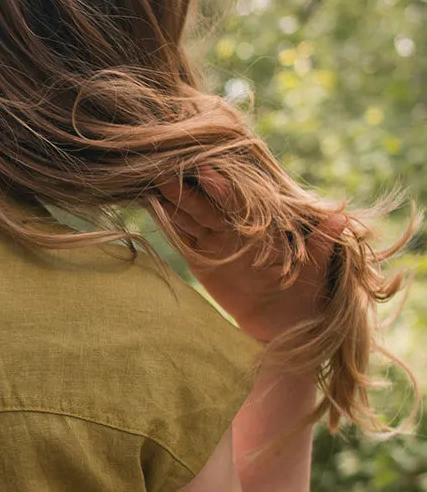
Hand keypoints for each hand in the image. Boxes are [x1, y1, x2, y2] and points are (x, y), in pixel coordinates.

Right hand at [147, 167, 346, 345]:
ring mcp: (216, 238)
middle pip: (208, 201)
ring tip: (151, 179)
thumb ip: (324, 243)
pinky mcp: (200, 255)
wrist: (283, 323)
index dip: (225, 188)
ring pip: (190, 214)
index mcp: (263, 222)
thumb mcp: (317, 270)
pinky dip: (167, 220)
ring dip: (172, 198)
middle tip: (167, 168)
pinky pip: (182, 234)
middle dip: (189, 186)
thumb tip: (342, 216)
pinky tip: (150, 203)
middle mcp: (237, 224)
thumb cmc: (306, 293)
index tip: (210, 173)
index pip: (240, 200)